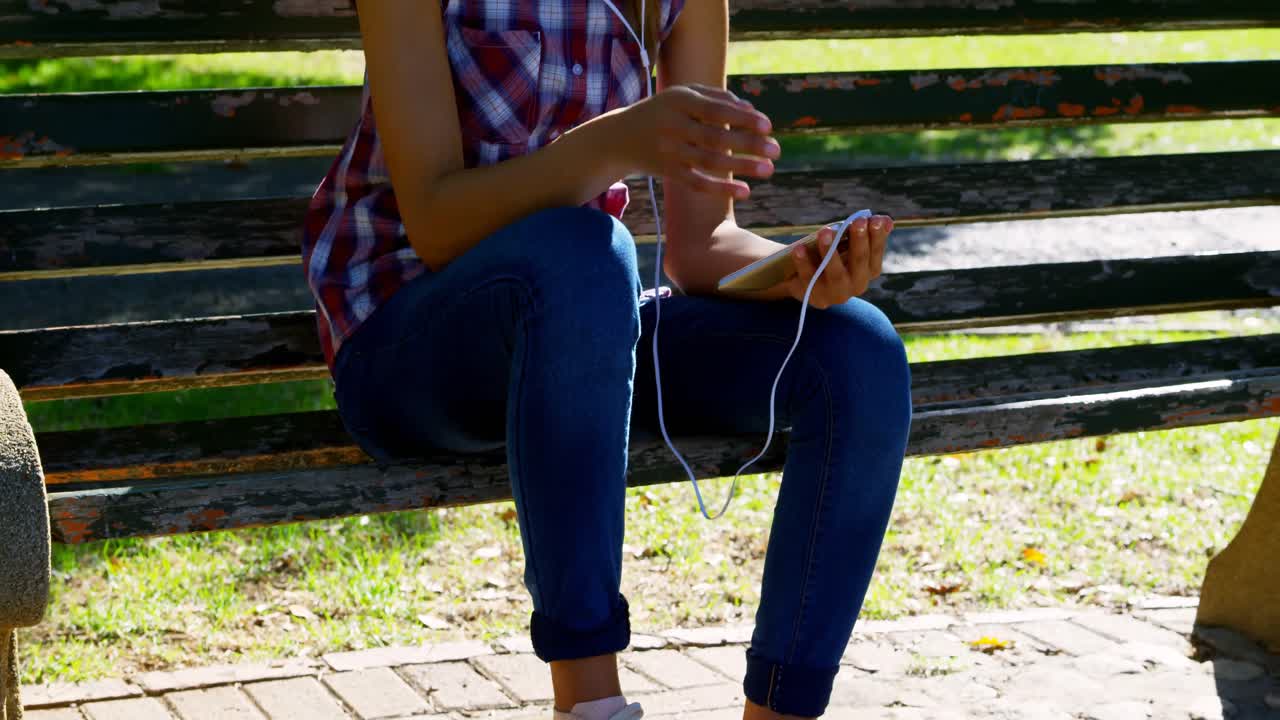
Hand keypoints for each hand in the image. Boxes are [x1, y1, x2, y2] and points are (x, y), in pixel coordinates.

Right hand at [616, 83, 778, 198]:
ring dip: (742, 167)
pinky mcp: (667, 172)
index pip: (716, 110)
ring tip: (769, 169)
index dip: (742, 118)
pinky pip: (697, 182)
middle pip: (716, 136)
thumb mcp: (683, 96)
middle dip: (748, 144)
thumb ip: (717, 98)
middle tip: (777, 150)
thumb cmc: (662, 111)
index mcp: (680, 101)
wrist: (619, 137)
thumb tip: (752, 111)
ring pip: (709, 161)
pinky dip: (720, 188)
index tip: (768, 126)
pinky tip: (745, 192)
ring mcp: (669, 150)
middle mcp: (673, 125)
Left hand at [776, 214, 893, 308]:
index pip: (876, 252)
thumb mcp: (848, 244)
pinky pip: (809, 278)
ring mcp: (836, 293)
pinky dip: (804, 262)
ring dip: (831, 250)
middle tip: (857, 221)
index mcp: (869, 270)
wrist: (803, 279)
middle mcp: (857, 284)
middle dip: (859, 240)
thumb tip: (887, 220)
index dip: (877, 236)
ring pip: (836, 272)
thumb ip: (866, 231)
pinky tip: (799, 248)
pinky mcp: (815, 296)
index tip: (875, 220)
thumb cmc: (832, 255)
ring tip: (825, 231)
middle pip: (860, 261)